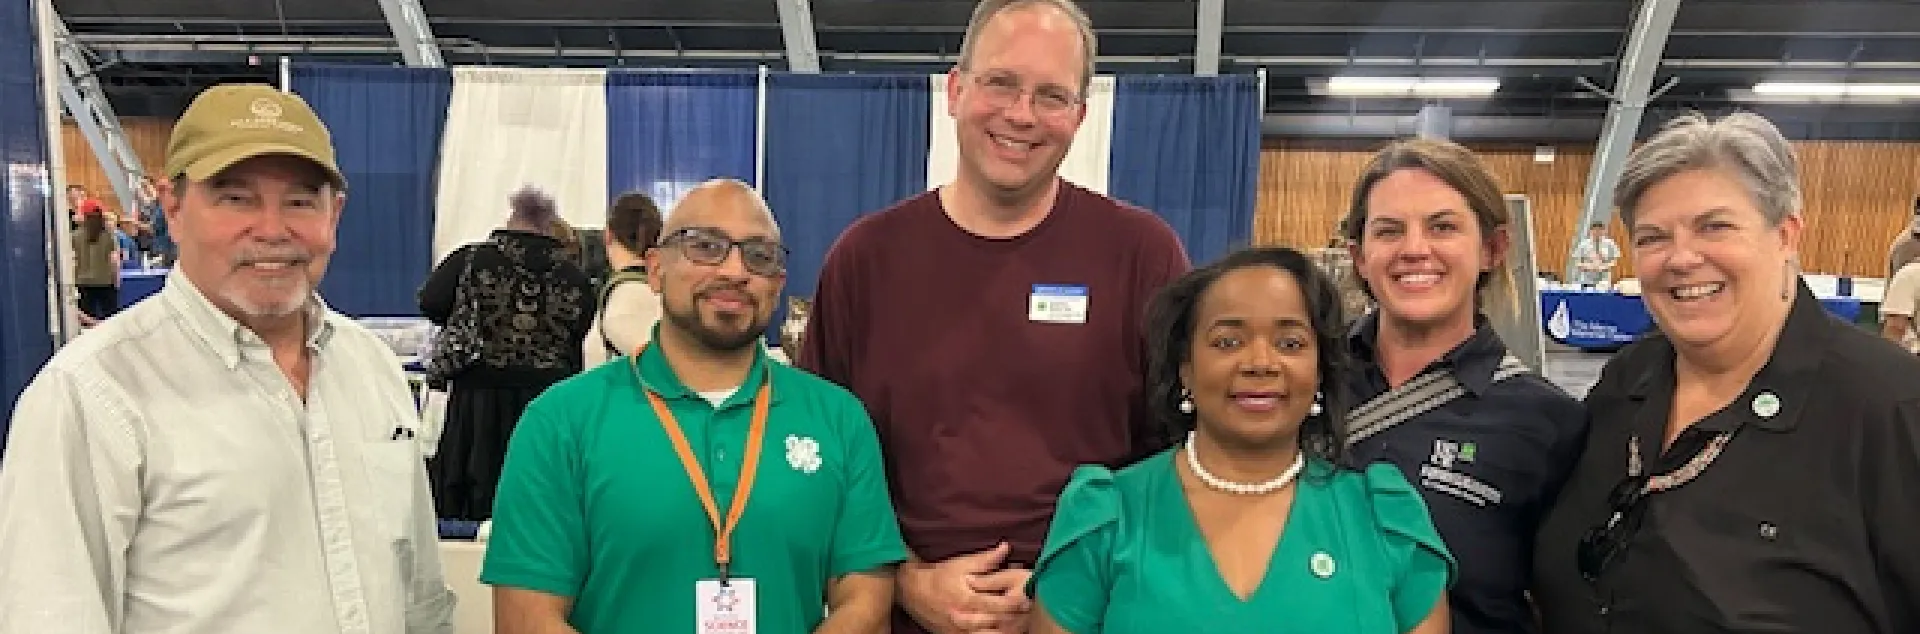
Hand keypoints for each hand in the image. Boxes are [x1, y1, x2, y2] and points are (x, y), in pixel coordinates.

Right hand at [900, 543, 1031, 633]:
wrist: (912, 592)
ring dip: (1004, 631)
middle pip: (996, 623)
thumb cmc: (938, 576)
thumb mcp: (960, 564)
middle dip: (1014, 618)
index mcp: (967, 599)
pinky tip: (1001, 631)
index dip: (1014, 603)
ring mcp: (959, 631)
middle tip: (1028, 612)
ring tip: (1018, 624)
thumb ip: (985, 560)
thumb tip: (1005, 548)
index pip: (997, 604)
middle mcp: (964, 619)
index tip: (1028, 599)